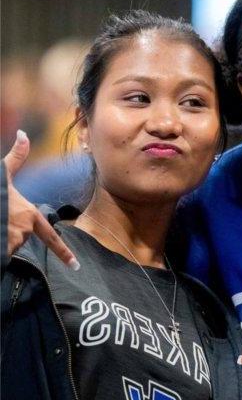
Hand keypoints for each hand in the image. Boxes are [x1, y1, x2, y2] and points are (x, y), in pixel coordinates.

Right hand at [4, 131, 79, 269]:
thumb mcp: (3, 174)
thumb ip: (15, 158)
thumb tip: (23, 134)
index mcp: (31, 214)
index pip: (51, 237)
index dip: (63, 252)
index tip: (76, 266)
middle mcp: (26, 229)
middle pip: (22, 239)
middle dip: (9, 234)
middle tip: (0, 222)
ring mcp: (15, 240)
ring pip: (10, 246)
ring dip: (2, 241)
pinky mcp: (3, 248)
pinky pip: (2, 254)